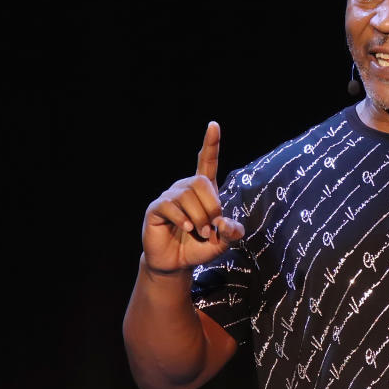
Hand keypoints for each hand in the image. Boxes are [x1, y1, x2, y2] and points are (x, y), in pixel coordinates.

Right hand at [141, 121, 244, 275]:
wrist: (176, 263)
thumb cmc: (200, 247)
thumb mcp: (223, 241)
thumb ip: (232, 231)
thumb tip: (224, 222)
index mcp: (204, 190)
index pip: (207, 161)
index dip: (211, 144)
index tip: (213, 125)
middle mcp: (185, 188)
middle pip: (201, 182)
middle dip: (211, 207)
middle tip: (210, 228)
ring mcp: (169, 196)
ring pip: (187, 195)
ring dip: (199, 218)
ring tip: (199, 233)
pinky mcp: (156, 208)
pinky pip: (170, 205)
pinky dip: (183, 219)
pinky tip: (187, 229)